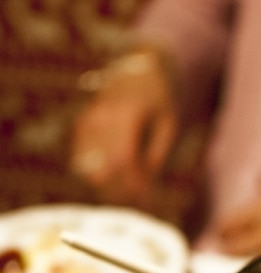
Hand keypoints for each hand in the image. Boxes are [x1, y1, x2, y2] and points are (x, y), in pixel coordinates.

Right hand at [69, 49, 177, 208]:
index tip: (147, 197)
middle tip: (140, 200)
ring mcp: (87, 122)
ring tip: (129, 193)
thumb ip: (156, 154)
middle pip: (103, 169)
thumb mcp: (168, 124)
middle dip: (121, 191)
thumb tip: (144, 185)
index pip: (123, 159)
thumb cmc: (159, 100)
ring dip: (108, 187)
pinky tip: (116, 181)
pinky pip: (82, 162)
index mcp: (124, 114)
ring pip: (88, 170)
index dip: (133, 183)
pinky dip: (98, 176)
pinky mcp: (80, 127)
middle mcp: (100, 118)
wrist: (138, 72)